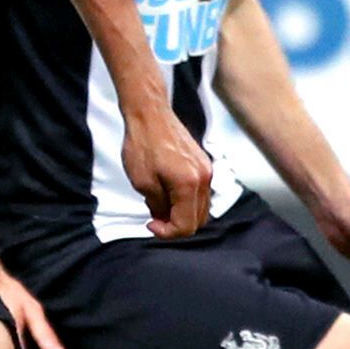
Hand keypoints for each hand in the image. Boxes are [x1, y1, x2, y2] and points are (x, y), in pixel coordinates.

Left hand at [119, 110, 213, 237]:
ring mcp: (206, 170)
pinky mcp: (204, 164)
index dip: (167, 232)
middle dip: (176, 224)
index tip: (151, 225)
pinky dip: (186, 199)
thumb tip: (164, 219)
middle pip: (199, 220)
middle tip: (155, 217)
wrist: (150, 115)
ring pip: (201, 207)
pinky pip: (200, 192)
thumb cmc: (143, 144)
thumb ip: (157, 206)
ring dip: (182, 212)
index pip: (186, 226)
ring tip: (159, 203)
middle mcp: (204, 179)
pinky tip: (167, 191)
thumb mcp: (142, 183)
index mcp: (189, 185)